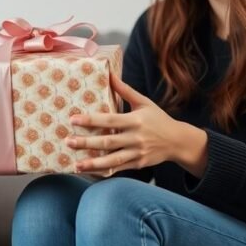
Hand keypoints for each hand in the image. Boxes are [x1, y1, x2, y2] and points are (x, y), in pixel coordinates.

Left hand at [67, 73, 206, 176]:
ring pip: (112, 160)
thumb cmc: (158, 119)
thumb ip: (125, 90)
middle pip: (107, 142)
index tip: (73, 120)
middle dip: (87, 143)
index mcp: (134, 120)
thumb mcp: (144, 102)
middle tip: (68, 142)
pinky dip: (105, 171)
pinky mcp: (138, 164)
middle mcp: (135, 138)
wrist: (177, 141)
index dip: (91, 120)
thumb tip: (109, 73)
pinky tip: (91, 171)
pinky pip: (119, 168)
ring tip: (76, 165)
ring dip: (93, 163)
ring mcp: (136, 153)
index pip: (109, 120)